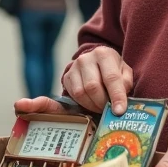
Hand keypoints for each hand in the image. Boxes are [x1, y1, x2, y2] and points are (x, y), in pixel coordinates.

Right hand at [14, 46, 133, 115]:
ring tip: (99, 108)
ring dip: (91, 105)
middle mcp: (86, 58)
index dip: (117, 96)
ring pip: (80, 92)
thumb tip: (122, 100)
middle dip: (103, 104)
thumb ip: (126, 83)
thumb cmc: (115, 72)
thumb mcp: (126, 74)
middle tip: (109, 112)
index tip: (120, 111)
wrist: (98, 62)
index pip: (112, 78)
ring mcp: (73, 67)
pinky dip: (68, 103)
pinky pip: (67, 95)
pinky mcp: (65, 78)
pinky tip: (41, 106)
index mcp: (105, 54)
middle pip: (93, 87)